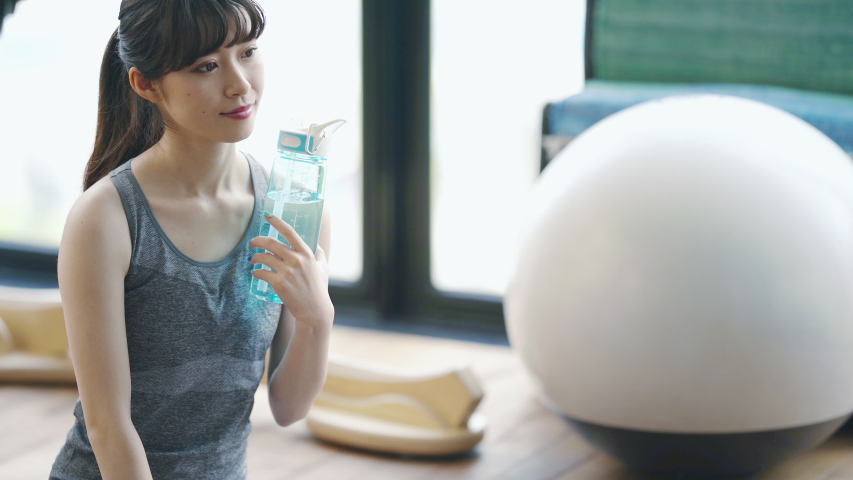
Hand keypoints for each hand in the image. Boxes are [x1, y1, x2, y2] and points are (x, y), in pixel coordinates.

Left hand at [249, 213, 333, 328]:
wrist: (314, 310)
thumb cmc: (319, 289)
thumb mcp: (323, 269)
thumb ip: (319, 255)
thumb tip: (316, 245)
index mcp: (307, 254)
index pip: (290, 232)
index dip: (277, 222)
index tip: (268, 216)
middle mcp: (297, 260)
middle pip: (272, 243)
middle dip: (258, 241)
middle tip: (252, 242)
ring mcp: (287, 272)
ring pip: (264, 257)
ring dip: (255, 257)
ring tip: (253, 260)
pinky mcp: (279, 283)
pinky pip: (262, 273)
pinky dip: (256, 272)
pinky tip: (255, 273)